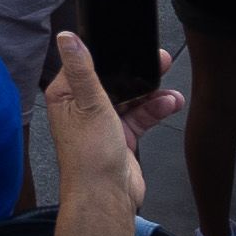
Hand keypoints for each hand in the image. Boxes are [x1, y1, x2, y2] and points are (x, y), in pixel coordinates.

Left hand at [43, 32, 181, 213]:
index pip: (85, 64)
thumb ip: (83, 69)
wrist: (106, 196)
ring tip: (169, 86)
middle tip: (160, 60)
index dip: (108, 54)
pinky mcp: (122, 136)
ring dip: (151, 92)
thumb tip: (67, 39)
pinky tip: (170, 103)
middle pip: (112, 80)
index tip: (128, 44)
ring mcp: (103, 122)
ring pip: (130, 98)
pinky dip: (155, 109)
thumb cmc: (89, 156)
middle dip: (136, 72)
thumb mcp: (88, 103)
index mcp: (65, 96)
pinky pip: (141, 116)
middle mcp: (82, 107)